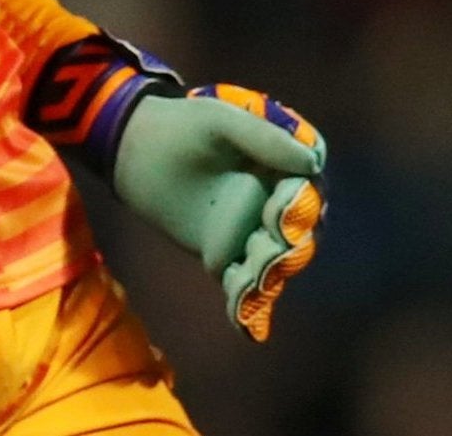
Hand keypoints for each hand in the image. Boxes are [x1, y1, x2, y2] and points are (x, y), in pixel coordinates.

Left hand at [115, 84, 325, 341]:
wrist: (138, 149)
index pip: (306, 190)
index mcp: (284, 166)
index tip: (279, 211)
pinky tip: (248, 330)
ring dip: (267, 276)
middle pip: (298, 234)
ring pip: (272, 263)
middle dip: (288, 248)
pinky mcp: (226, 256)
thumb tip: (313, 162)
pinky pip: (242, 285)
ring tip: (252, 282)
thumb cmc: (183, 126)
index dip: (298, 205)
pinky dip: (248, 308)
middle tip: (268, 255)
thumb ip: (264, 139)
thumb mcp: (221, 121)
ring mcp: (252, 232)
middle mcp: (276, 202)